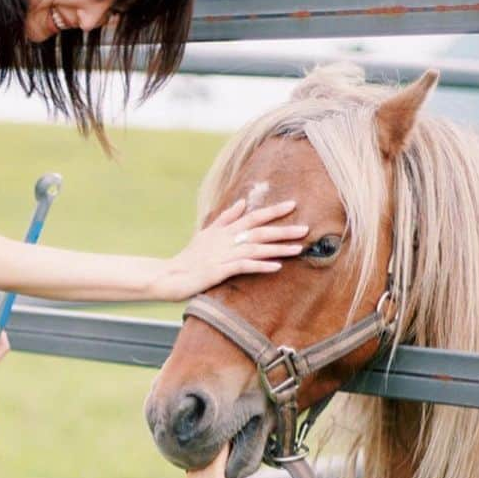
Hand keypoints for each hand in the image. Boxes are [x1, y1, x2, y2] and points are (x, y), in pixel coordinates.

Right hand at [156, 199, 307, 300]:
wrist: (172, 274)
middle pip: (260, 231)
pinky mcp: (220, 271)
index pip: (254, 216)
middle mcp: (227, 240)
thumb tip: (242, 203)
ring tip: (299, 249)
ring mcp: (224, 255)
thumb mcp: (207, 232)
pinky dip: (261, 266)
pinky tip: (276, 267)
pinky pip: (244, 267)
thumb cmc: (191, 256)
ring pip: (256, 249)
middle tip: (306, 229)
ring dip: (278, 249)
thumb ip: (226, 217)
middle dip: (284, 230)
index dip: (273, 210)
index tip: (293, 205)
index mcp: (226, 229)